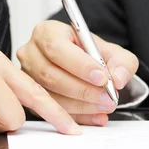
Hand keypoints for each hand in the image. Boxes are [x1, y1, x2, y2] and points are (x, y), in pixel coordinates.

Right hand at [17, 21, 138, 125]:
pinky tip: (95, 116)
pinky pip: (50, 112)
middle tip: (107, 97)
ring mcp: (27, 76)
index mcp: (47, 32)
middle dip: (83, 90)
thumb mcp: (113, 52)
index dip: (79, 65)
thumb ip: (121, 62)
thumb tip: (118, 78)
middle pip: (50, 74)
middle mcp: (31, 53)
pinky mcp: (30, 97)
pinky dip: (77, 116)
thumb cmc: (91, 55)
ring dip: (81, 105)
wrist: (85, 66)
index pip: (57, 47)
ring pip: (50, 95)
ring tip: (104, 106)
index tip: (102, 77)